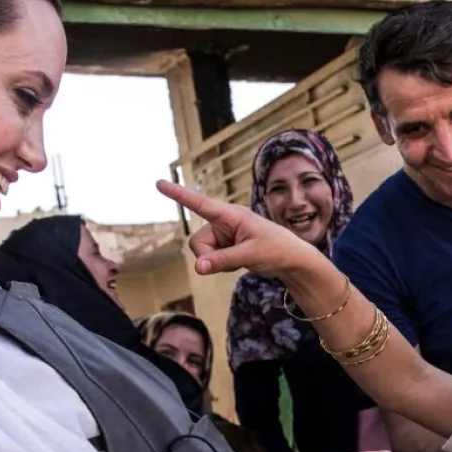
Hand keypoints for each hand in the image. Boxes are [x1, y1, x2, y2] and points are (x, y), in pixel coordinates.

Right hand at [157, 180, 320, 277]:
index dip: (178, 194)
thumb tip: (197, 268)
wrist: (291, 260)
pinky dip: (220, 265)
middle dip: (208, 257)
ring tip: (240, 260)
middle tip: (231, 262)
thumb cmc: (277, 250)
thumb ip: (223, 260)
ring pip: (202, 252)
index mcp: (232, 215)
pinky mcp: (225, 246)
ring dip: (216, 262)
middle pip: (198, 242)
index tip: (159, 183)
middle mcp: (224, 222)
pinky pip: (210, 259)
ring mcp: (224, 235)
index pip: (200, 204)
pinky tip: (239, 263)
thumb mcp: (251, 255)